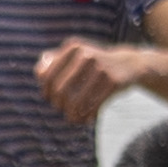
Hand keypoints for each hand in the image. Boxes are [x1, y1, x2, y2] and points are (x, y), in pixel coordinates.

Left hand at [34, 38, 157, 123]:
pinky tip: (88, 119)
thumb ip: (52, 61)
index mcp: (72, 47)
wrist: (129, 64)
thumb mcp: (75, 56)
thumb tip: (38, 73)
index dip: (46, 92)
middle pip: (59, 91)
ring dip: (73, 116)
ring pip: (75, 102)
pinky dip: (87, 117)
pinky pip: (93, 107)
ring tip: (75, 119)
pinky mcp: (113, 82)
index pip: (47, 76)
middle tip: (65, 110)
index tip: (51, 99)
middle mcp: (85, 54)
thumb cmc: (95, 64)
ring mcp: (100, 68)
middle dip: (59, 106)